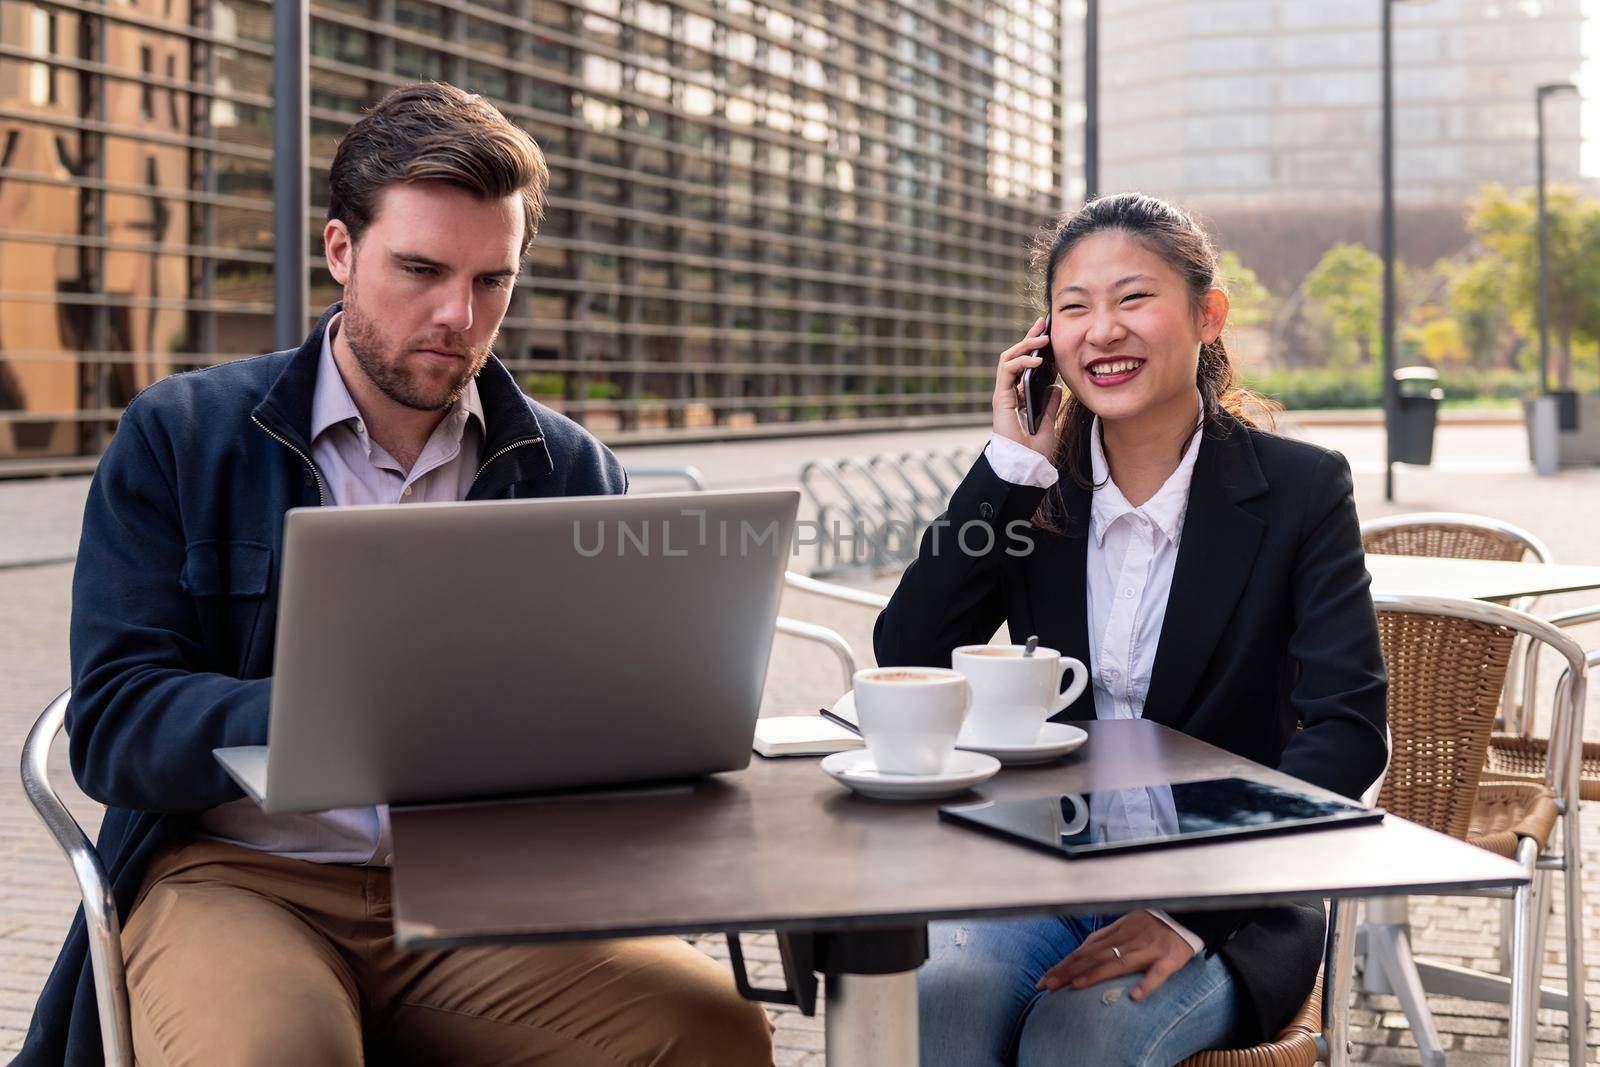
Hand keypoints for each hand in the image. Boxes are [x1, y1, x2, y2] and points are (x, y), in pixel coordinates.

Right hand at [991, 316, 1062, 458]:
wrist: (1025, 467)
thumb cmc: (1034, 451)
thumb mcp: (1048, 421)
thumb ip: (1049, 403)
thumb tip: (1055, 386)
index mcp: (1017, 398)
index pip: (1023, 365)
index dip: (1033, 348)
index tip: (1046, 332)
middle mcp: (1008, 393)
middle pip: (1014, 357)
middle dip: (1028, 338)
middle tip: (1042, 323)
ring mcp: (1003, 395)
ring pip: (1007, 359)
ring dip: (1024, 346)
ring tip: (1042, 338)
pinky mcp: (1001, 399)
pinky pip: (1007, 371)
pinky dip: (1021, 362)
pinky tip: (1037, 360)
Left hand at [1035, 912, 1196, 1001]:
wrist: (1189, 914)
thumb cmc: (1154, 922)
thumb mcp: (1127, 924)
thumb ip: (1106, 937)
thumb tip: (1081, 949)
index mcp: (1118, 932)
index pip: (1086, 950)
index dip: (1065, 964)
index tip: (1045, 978)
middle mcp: (1129, 940)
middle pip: (1095, 956)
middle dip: (1070, 970)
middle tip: (1048, 985)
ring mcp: (1149, 949)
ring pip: (1119, 962)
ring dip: (1096, 974)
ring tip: (1075, 985)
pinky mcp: (1169, 959)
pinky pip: (1158, 972)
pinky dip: (1147, 984)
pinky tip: (1135, 997)